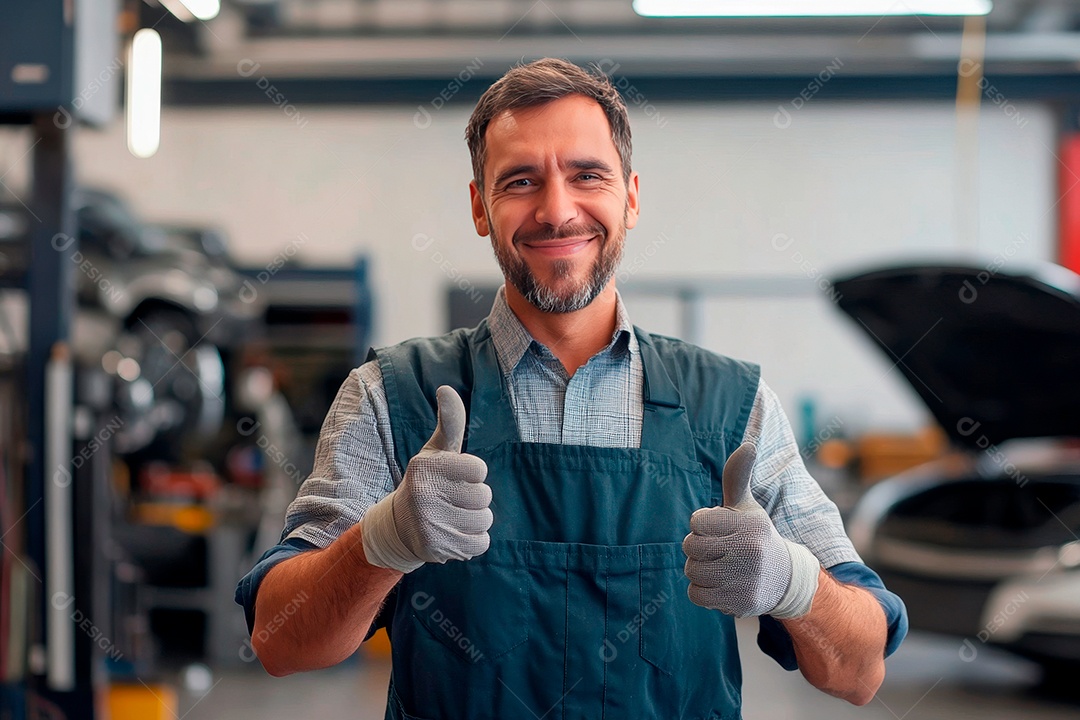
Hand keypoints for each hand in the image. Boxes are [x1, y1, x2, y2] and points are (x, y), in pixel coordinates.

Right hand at [361, 386, 492, 572]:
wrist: (400, 528)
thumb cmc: (429, 482)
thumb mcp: (436, 452)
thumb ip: (449, 422)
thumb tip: (446, 388)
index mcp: (425, 466)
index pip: (480, 470)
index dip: (472, 475)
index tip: (454, 479)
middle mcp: (423, 493)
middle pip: (484, 496)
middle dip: (474, 500)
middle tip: (451, 502)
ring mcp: (428, 523)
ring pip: (484, 520)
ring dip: (475, 522)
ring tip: (452, 518)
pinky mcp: (436, 548)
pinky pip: (480, 543)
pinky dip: (472, 542)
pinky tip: (453, 536)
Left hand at [682, 442, 818, 617]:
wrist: (784, 579)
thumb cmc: (754, 536)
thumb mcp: (747, 506)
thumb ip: (738, 476)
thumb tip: (749, 444)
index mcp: (750, 523)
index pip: (697, 521)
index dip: (702, 525)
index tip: (718, 529)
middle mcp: (751, 550)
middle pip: (690, 546)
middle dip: (697, 547)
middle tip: (716, 549)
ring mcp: (747, 579)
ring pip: (692, 570)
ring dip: (699, 569)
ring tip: (719, 566)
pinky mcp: (741, 602)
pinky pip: (696, 594)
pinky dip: (702, 591)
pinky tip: (721, 584)